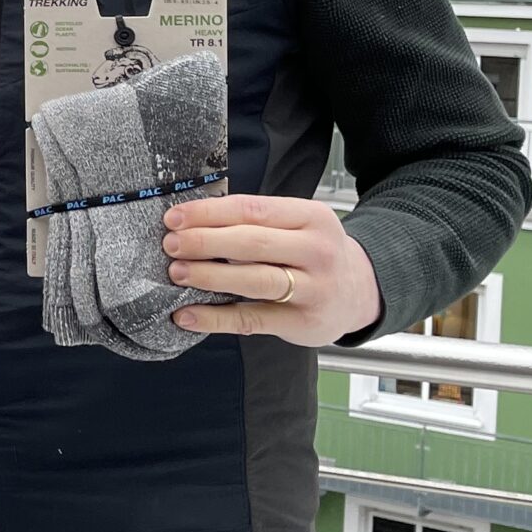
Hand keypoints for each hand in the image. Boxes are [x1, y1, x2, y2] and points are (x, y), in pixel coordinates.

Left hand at [166, 194, 381, 344]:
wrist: (360, 292)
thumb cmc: (313, 253)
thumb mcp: (297, 227)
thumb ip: (255, 223)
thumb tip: (191, 223)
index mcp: (311, 217)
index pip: (252, 210)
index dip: (208, 213)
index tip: (174, 218)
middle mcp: (317, 251)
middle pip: (252, 243)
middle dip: (205, 242)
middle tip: (171, 244)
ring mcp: (314, 288)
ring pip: (254, 280)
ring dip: (209, 276)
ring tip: (177, 273)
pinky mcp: (303, 321)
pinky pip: (252, 319)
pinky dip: (215, 318)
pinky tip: (187, 315)